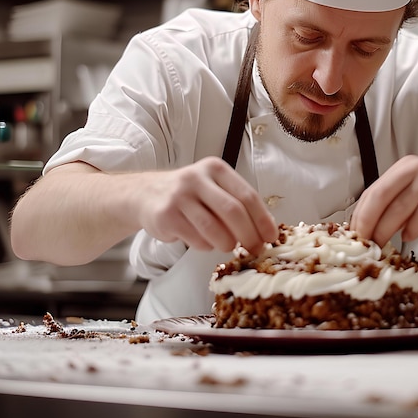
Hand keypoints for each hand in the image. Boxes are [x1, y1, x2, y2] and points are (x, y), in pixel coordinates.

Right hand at [136, 157, 277, 254]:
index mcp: (216, 169)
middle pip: (233, 211)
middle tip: (256, 249)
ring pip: (214, 229)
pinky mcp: (166, 215)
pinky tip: (204, 241)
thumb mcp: (214, 188)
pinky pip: (196, 239)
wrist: (146, 194)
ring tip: (228, 245)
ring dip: (227, 243)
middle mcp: (197, 178)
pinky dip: (206, 246)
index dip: (262, 219)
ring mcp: (180, 196)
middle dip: (249, 235)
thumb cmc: (189, 195)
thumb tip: (267, 228)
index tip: (272, 236)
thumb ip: (238, 203)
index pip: (247, 195)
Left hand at [350, 155, 417, 246]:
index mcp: (401, 168)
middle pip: (381, 195)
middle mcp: (414, 168)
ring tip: (382, 245)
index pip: (372, 191)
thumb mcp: (412, 199)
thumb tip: (365, 231)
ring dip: (388, 229)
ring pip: (401, 206)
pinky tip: (409, 237)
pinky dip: (413, 228)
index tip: (353, 235)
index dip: (360, 215)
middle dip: (369, 222)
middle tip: (364, 243)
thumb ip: (391, 209)